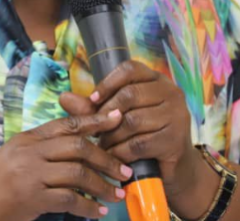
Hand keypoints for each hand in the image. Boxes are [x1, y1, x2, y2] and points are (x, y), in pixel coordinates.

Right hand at [0, 110, 133, 220]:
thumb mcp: (14, 157)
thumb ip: (41, 149)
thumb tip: (76, 146)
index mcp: (27, 139)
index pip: (67, 123)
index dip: (95, 120)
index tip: (117, 117)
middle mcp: (29, 152)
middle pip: (78, 146)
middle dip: (107, 157)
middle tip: (125, 169)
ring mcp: (30, 174)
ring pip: (78, 173)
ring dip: (102, 185)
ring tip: (116, 194)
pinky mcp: (31, 198)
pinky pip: (69, 200)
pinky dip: (88, 207)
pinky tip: (97, 213)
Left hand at [59, 60, 204, 199]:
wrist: (173, 170)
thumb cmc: (143, 137)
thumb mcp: (117, 119)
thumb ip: (92, 108)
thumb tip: (63, 97)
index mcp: (157, 80)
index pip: (130, 69)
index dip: (107, 83)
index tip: (92, 100)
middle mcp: (171, 93)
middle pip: (129, 95)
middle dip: (105, 114)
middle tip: (94, 131)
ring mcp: (177, 116)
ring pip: (132, 121)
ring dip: (111, 136)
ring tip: (103, 146)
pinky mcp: (175, 140)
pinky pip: (138, 144)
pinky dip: (121, 152)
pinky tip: (115, 158)